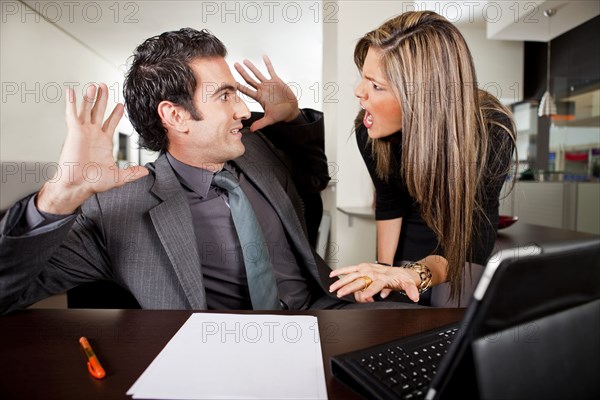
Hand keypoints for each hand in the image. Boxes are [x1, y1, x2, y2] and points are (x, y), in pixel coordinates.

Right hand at [36, 84, 148, 213]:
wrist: (79, 185)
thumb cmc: (93, 182)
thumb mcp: (118, 177)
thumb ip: (132, 173)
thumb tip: (145, 172)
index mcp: (103, 142)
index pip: (111, 122)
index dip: (116, 113)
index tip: (121, 104)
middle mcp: (93, 134)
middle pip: (99, 111)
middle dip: (103, 99)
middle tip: (105, 86)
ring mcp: (83, 132)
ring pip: (87, 109)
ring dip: (90, 97)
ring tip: (95, 85)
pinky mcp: (74, 132)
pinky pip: (72, 114)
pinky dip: (72, 102)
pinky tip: (71, 91)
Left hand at [234, 55, 299, 131]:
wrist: (291, 110)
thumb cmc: (280, 115)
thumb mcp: (270, 119)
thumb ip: (260, 124)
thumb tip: (251, 130)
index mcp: (259, 97)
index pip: (246, 90)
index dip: (239, 86)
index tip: (231, 81)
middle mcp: (262, 89)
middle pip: (249, 79)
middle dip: (242, 72)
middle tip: (234, 65)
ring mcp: (269, 84)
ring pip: (258, 74)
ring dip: (251, 67)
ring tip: (244, 60)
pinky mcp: (277, 81)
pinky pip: (271, 70)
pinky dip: (268, 64)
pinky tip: (264, 56)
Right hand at [329, 263, 421, 302]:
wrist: (401, 270)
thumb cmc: (402, 278)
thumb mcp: (409, 284)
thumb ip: (411, 290)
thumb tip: (415, 297)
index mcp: (383, 278)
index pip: (375, 285)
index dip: (370, 291)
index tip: (364, 296)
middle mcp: (373, 272)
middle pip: (359, 280)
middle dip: (349, 287)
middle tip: (340, 294)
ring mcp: (367, 268)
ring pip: (351, 275)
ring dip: (341, 281)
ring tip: (333, 288)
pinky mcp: (362, 266)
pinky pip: (349, 269)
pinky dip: (340, 271)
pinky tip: (332, 275)